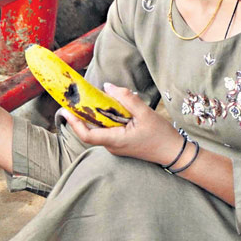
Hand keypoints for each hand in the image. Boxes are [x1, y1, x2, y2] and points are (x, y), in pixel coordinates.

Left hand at [57, 83, 184, 165]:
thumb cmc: (161, 135)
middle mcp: (112, 146)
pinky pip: (107, 130)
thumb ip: (126, 99)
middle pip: (90, 130)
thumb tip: (108, 87)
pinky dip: (104, 118)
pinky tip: (109, 107)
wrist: (174, 153)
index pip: (86, 135)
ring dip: (93, 115)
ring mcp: (116, 146)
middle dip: (80, 115)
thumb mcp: (145, 113)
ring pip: (99, 129)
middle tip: (74, 99)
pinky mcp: (121, 144)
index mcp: (115, 140)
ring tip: (90, 99)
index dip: (74, 123)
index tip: (65, 110)